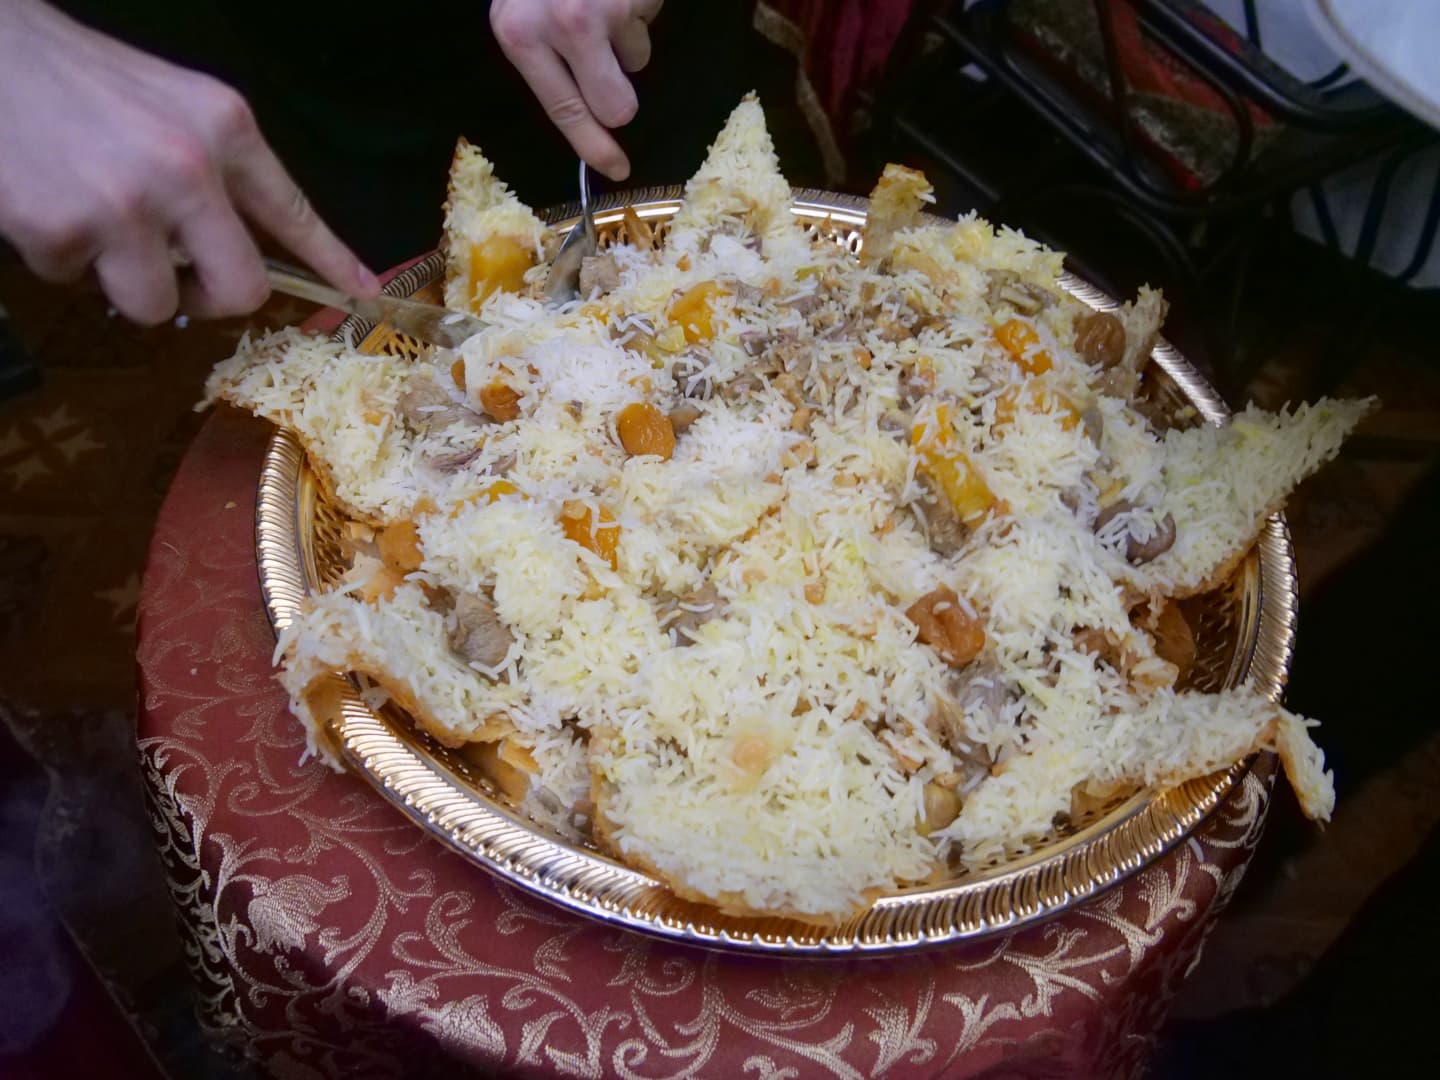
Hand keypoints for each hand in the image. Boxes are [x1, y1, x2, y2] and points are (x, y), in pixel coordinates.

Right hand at [0, 0, 377, 323]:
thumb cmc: (74, 79)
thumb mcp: (170, 105)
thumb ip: (215, 169)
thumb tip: (244, 244)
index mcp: (224, 128)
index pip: (294, 212)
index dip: (331, 261)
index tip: (360, 293)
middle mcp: (188, 167)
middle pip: (240, 289)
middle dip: (209, 299)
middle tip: (181, 283)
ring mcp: (127, 204)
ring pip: (155, 305)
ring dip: (123, 282)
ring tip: (92, 225)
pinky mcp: (63, 231)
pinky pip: (77, 283)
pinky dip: (58, 258)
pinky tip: (43, 203)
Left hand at [491, 0, 663, 181]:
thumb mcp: (521, 13)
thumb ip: (542, 57)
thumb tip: (585, 113)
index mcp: (520, 36)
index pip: (564, 111)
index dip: (594, 147)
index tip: (616, 169)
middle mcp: (560, 25)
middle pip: (615, 107)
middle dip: (620, 95)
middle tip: (609, 67)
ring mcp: (602, 8)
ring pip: (637, 63)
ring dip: (628, 41)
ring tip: (604, 6)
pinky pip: (649, 24)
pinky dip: (638, 10)